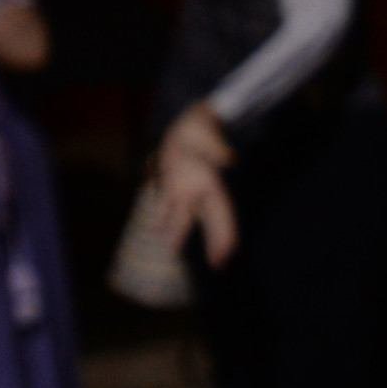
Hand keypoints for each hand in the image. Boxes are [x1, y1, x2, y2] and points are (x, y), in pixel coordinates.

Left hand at [155, 103, 238, 266]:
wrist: (189, 123)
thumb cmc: (200, 126)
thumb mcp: (206, 132)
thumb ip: (216, 146)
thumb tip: (229, 160)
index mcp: (211, 181)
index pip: (222, 212)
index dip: (226, 232)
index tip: (229, 251)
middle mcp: (201, 189)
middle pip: (211, 219)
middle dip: (216, 240)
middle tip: (220, 264)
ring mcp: (186, 188)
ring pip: (187, 216)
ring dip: (182, 233)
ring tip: (176, 252)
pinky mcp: (172, 185)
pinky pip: (168, 205)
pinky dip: (164, 217)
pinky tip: (157, 229)